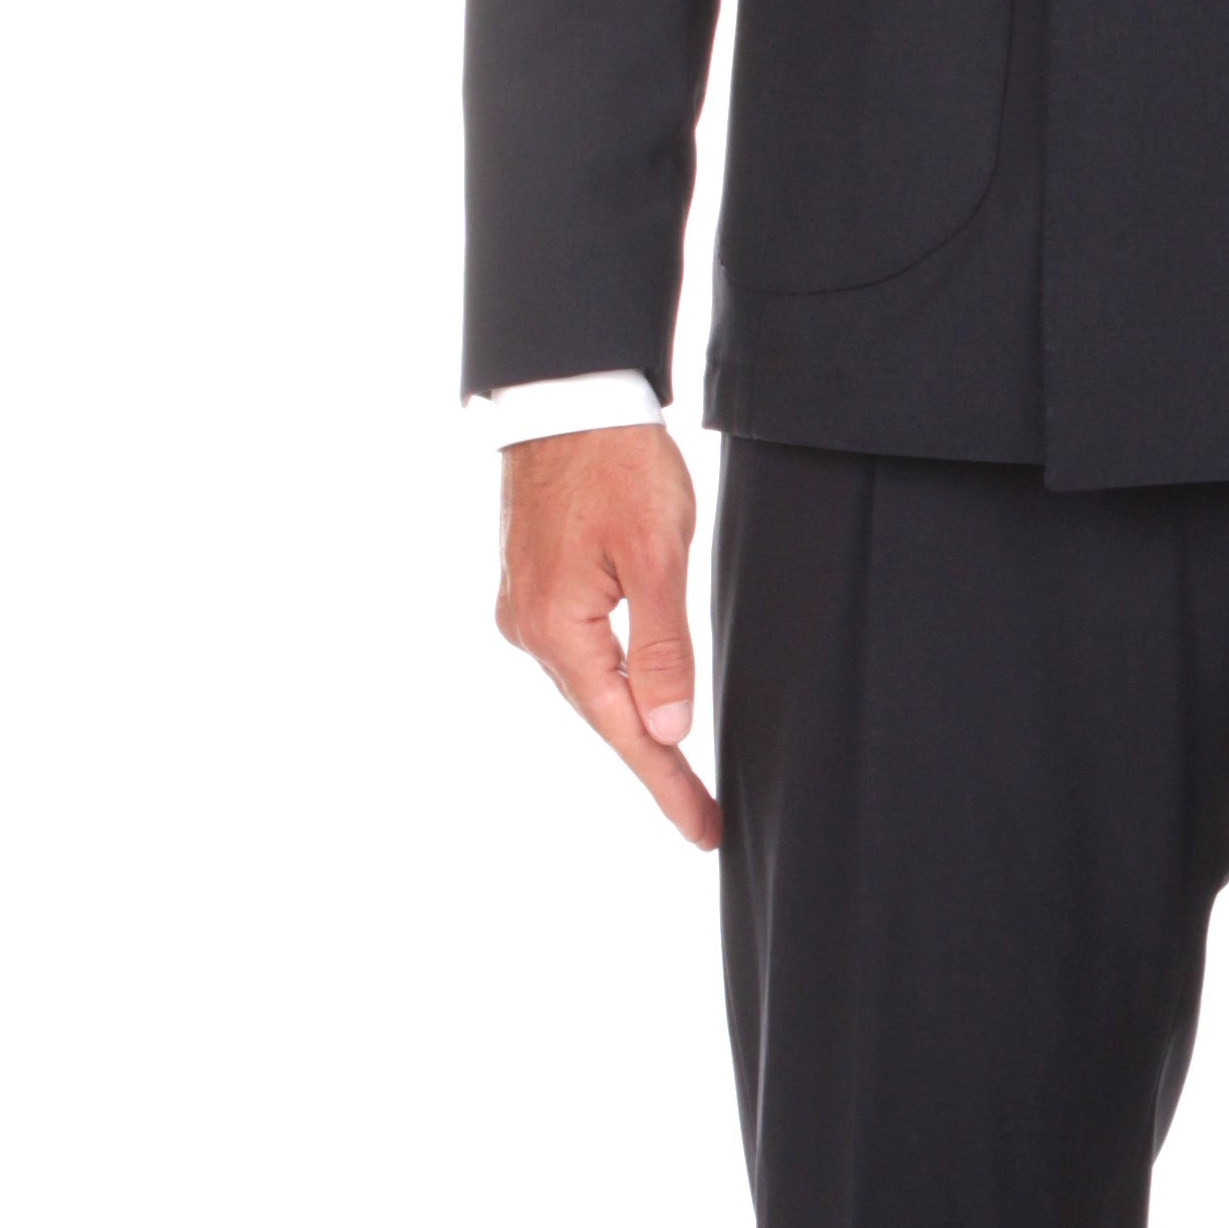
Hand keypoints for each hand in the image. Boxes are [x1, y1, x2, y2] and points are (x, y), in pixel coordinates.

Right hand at [494, 423, 719, 850]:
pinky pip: (579, 654)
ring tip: (678, 774)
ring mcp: (524, 609)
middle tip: (703, 815)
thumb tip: (666, 729)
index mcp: (560, 629)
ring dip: (631, 725)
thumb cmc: (617, 464)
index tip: (703, 830)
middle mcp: (529, 629)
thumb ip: (664, 647)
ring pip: (589, 685)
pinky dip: (611, 683)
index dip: (667, 783)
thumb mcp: (656, 555)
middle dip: (653, 765)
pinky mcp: (532, 588)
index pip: (623, 729)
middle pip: (601, 715)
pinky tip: (636, 701)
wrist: (569, 397)